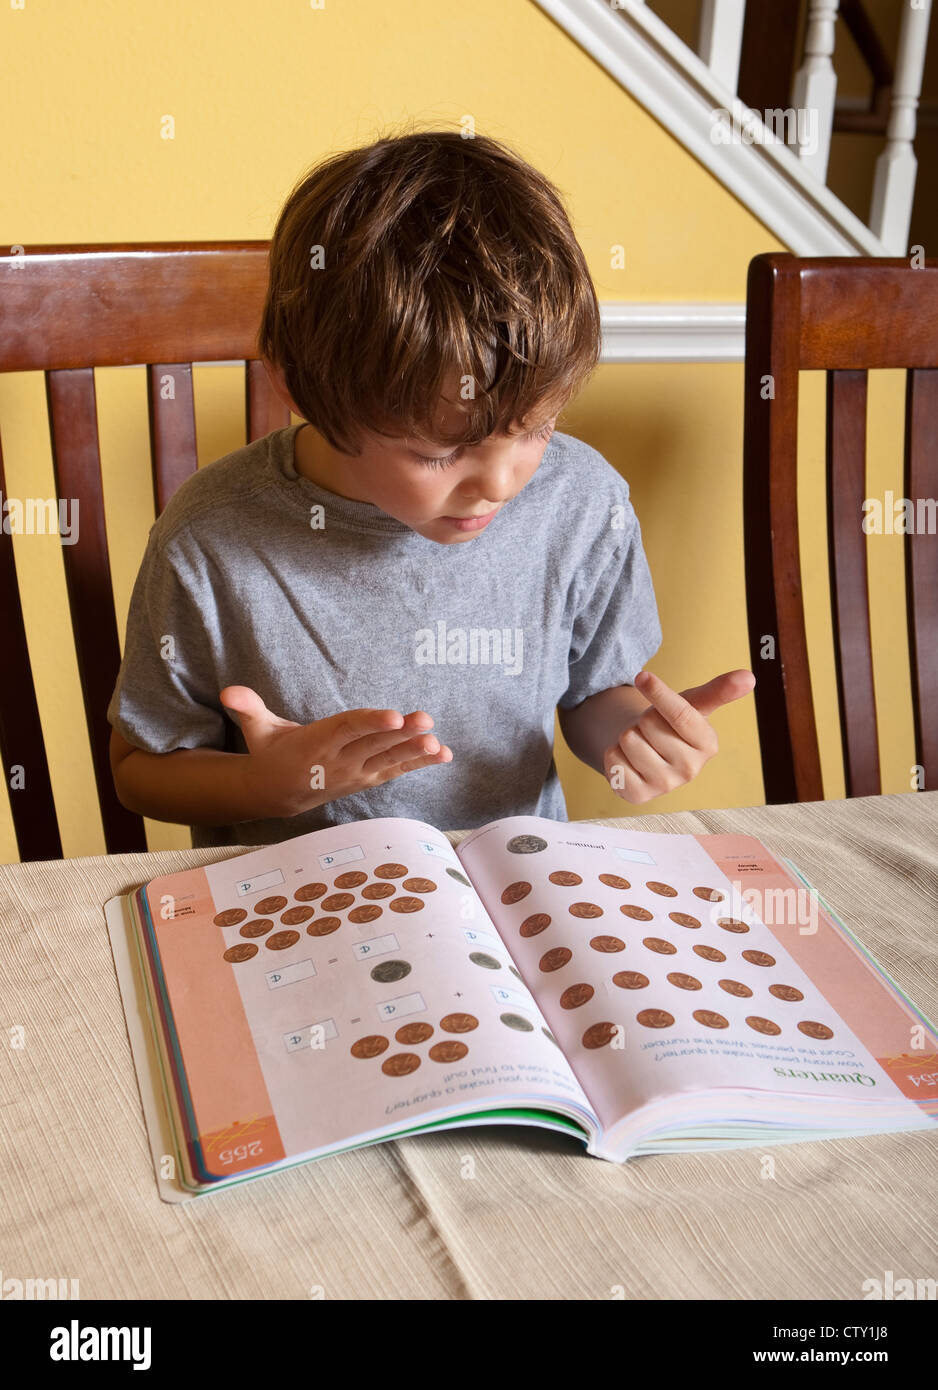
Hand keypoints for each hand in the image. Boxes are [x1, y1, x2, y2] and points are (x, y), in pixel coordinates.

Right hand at [219, 687, 452, 818]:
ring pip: (389, 759)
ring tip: (440, 744)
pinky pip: (396, 770)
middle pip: (375, 744)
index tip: (394, 717)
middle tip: (427, 721)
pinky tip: (444, 754)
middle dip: (402, 734)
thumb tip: (228, 691)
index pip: (348, 729)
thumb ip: (248, 708)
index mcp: (317, 742)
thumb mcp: (256, 730)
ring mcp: (356, 773)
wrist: (276, 794)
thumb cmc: (271, 752)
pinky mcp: (366, 779)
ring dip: (416, 752)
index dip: (371, 723)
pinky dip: (419, 763)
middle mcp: (340, 760)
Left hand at [603, 668, 754, 803]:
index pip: (681, 714)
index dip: (658, 692)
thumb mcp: (693, 703)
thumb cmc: (671, 723)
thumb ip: (718, 691)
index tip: (642, 676)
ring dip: (628, 735)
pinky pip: (613, 761)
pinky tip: (628, 759)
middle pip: (649, 725)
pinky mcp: (638, 795)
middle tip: (652, 728)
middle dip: (644, 719)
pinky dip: (613, 753)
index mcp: (708, 744)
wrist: (646, 750)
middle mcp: (690, 769)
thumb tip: (748, 676)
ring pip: (628, 741)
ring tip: (642, 742)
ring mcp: (664, 785)